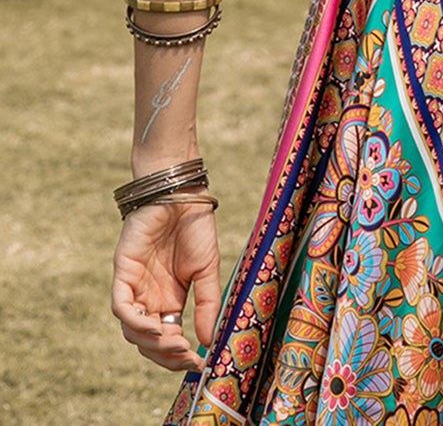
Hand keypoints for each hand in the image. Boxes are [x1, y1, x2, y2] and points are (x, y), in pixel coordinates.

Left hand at [111, 202, 220, 369]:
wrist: (183, 193)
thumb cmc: (196, 226)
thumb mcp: (207, 270)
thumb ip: (206, 303)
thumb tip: (208, 341)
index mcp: (168, 298)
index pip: (165, 338)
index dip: (178, 355)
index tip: (198, 363)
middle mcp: (148, 296)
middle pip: (146, 341)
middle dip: (165, 355)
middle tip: (186, 357)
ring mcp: (134, 285)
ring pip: (131, 330)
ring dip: (151, 343)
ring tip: (176, 342)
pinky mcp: (123, 272)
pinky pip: (121, 307)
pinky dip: (135, 322)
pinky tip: (156, 327)